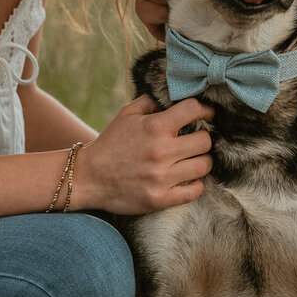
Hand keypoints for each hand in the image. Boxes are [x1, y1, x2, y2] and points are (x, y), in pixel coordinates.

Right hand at [77, 95, 212, 213]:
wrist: (88, 177)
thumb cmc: (110, 143)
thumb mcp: (126, 114)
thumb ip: (151, 101)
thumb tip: (174, 97)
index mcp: (154, 127)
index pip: (194, 110)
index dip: (206, 110)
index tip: (208, 114)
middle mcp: (161, 151)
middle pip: (205, 141)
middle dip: (204, 137)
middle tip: (198, 139)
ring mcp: (161, 177)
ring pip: (204, 165)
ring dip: (203, 160)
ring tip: (194, 159)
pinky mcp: (160, 199)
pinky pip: (194, 191)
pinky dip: (196, 184)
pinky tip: (189, 178)